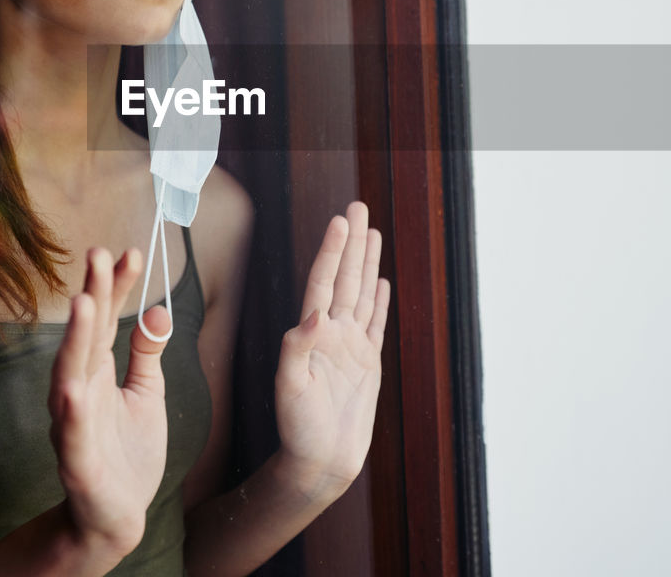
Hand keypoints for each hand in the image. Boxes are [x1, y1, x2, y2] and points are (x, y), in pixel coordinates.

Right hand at [48, 248, 169, 555]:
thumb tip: (158, 309)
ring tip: (83, 302)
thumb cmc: (128, 451)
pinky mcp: (77, 460)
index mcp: (96, 372)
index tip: (130, 253)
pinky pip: (72, 432)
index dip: (114, 287)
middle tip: (98, 253)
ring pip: (70, 374)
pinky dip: (72, 410)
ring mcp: (74, 423)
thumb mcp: (147, 392)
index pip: (105, 320)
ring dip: (75, 339)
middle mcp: (79, 389)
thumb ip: (147, 353)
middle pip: (85, 335)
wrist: (117, 516)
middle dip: (92, 294)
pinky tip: (75, 388)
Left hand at [274, 202, 390, 503]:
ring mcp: (350, 347)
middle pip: (344, 278)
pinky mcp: (366, 364)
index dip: (332, 251)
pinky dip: (378, 301)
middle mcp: (331, 333)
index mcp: (312, 334)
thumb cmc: (297, 429)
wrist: (318, 463)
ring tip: (372, 232)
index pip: (323, 283)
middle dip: (351, 242)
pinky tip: (381, 282)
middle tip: (358, 206)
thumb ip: (297, 348)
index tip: (341, 221)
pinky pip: (374, 325)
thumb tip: (315, 315)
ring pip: (360, 294)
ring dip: (366, 263)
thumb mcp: (289, 388)